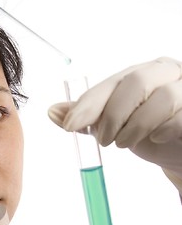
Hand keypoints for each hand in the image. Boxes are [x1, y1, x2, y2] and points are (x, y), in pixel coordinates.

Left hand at [48, 57, 181, 192]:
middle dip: (112, 115)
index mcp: (142, 73)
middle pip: (136, 82)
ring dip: (136, 126)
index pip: (111, 83)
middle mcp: (165, 74)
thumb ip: (88, 118)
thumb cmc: (149, 132)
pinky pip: (180, 117)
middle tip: (104, 139)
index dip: (88, 104)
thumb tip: (54, 111)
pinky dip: (162, 130)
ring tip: (125, 143)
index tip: (69, 125)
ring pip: (162, 98)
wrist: (180, 151)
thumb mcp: (115, 125)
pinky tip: (155, 139)